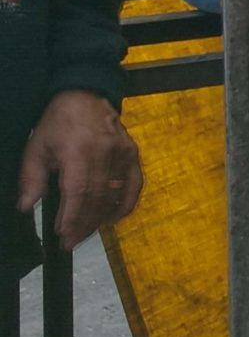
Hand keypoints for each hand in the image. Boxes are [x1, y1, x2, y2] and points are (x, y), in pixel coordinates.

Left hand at [17, 90, 141, 248]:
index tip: (62, 236)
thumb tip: (27, 206)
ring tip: (85, 233)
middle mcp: (104, 153)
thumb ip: (31, 178)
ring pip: (114, 194)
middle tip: (71, 242)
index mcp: (78, 151)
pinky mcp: (132, 153)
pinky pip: (134, 183)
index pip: (78, 192)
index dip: (71, 217)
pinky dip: (126, 203)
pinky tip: (114, 218)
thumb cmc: (58, 123)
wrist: (86, 95)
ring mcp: (122, 153)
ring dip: (100, 218)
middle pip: (97, 197)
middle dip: (83, 224)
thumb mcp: (36, 147)